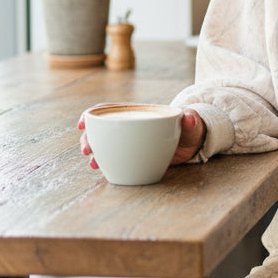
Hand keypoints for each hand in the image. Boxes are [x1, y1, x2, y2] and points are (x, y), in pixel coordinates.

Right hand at [78, 109, 206, 170]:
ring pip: (105, 143)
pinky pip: (115, 157)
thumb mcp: (192, 124)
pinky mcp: (133, 156)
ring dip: (95, 150)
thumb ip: (191, 120)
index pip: (112, 109)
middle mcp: (131, 127)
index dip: (95, 113)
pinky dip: (106, 161)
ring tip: (92, 162)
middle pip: (104, 128)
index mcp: (139, 114)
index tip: (84, 121)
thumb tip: (189, 117)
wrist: (193, 145)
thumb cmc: (191, 129)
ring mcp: (130, 142)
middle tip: (87, 149)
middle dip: (90, 137)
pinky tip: (100, 168)